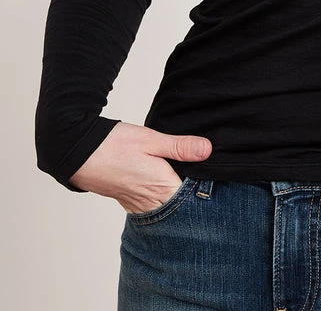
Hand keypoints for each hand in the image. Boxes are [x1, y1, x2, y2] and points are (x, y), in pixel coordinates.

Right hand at [68, 121, 212, 214]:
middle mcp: (150, 202)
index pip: (193, 198)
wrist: (78, 153)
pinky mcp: (128, 202)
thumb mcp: (151, 140)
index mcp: (161, 187)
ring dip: (176, 200)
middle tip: (204, 180)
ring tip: (188, 185)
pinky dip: (161, 201)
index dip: (205, 189)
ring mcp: (137, 205)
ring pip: (165, 209)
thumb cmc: (114, 145)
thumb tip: (207, 150)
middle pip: (181, 208)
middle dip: (193, 198)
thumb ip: (180, 147)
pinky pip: (151, 207)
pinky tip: (165, 188)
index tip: (215, 177)